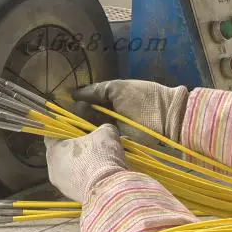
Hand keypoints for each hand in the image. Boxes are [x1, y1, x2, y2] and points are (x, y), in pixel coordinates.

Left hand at [46, 124, 127, 202]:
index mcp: (54, 150)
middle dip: (74, 151)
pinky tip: (99, 177)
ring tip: (98, 164)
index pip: (50, 137)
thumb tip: (104, 131)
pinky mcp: (71, 197)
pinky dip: (85, 179)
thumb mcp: (106, 134)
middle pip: (60, 155)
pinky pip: (76, 183)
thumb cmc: (101, 156)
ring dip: (80, 166)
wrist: (107, 189)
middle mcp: (52, 168)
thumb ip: (102, 129)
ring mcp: (60, 185)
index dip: (63, 133)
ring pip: (68, 171)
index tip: (75, 133)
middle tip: (91, 148)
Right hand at [72, 79, 188, 143]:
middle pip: (86, 115)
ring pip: (91, 128)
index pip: (88, 101)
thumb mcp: (118, 88)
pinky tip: (81, 136)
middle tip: (66, 118)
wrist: (168, 118)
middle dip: (77, 116)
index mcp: (111, 98)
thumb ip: (96, 90)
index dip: (77, 102)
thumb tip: (74, 93)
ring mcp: (113, 129)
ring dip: (82, 127)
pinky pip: (100, 140)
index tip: (63, 104)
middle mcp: (110, 114)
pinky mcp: (117, 143)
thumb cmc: (145, 98)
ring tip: (71, 127)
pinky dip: (92, 138)